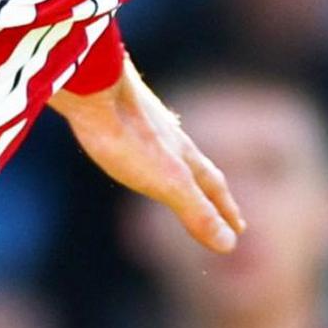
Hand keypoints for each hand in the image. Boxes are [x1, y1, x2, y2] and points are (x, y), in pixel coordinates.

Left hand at [54, 64, 243, 252]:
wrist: (89, 82)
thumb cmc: (127, 134)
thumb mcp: (167, 182)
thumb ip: (197, 211)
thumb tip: (230, 246)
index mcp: (183, 153)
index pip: (213, 186)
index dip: (226, 209)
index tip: (239, 228)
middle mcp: (168, 134)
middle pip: (196, 164)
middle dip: (209, 188)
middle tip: (221, 203)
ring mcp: (141, 118)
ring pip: (168, 144)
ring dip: (179, 163)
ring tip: (179, 171)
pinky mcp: (111, 106)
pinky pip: (135, 127)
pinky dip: (145, 142)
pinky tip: (130, 138)